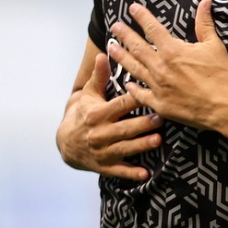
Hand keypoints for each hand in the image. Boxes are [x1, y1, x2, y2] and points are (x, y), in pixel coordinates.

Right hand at [57, 52, 163, 180]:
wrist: (66, 143)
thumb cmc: (83, 113)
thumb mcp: (88, 94)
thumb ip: (98, 76)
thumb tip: (103, 54)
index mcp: (97, 114)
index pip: (118, 105)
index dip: (133, 99)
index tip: (149, 92)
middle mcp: (99, 133)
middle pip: (124, 128)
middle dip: (142, 123)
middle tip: (161, 118)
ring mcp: (102, 152)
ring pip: (125, 148)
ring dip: (141, 145)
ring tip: (158, 140)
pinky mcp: (105, 166)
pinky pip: (119, 171)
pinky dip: (131, 173)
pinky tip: (145, 173)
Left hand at [108, 0, 227, 130]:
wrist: (224, 108)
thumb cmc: (222, 77)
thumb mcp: (215, 46)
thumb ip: (205, 24)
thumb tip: (205, 2)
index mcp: (173, 50)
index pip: (152, 29)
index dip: (142, 17)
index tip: (132, 8)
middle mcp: (160, 67)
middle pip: (137, 47)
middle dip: (124, 35)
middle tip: (114, 27)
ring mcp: (158, 86)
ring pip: (134, 69)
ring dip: (121, 57)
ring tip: (111, 48)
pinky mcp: (159, 104)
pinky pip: (141, 95)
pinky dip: (132, 89)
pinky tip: (126, 83)